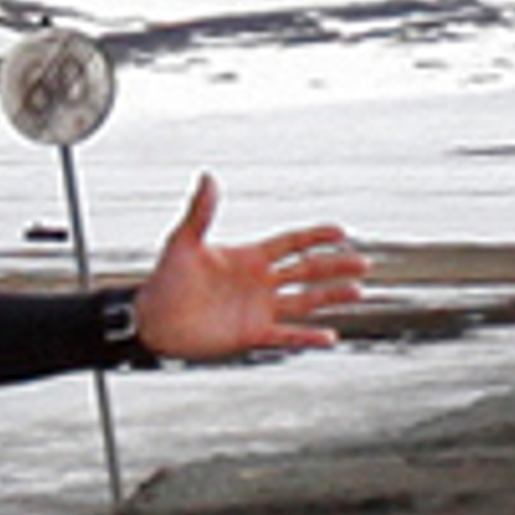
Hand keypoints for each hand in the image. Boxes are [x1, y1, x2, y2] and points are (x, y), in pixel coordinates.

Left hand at [129, 176, 368, 363]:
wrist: (151, 321)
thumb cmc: (164, 282)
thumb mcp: (182, 242)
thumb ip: (200, 212)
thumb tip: (207, 177)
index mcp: (249, 257)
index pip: (292, 243)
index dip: (316, 237)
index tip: (341, 232)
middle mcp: (259, 282)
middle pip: (307, 270)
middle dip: (336, 267)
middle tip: (363, 264)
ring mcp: (258, 309)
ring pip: (304, 301)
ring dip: (330, 297)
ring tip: (356, 293)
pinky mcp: (251, 333)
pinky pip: (286, 335)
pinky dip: (308, 337)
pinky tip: (329, 336)